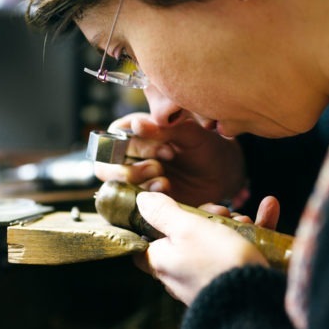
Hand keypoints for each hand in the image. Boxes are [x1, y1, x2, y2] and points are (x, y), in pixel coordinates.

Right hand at [94, 113, 246, 206]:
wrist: (224, 174)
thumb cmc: (205, 145)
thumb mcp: (189, 133)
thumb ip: (163, 128)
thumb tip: (135, 124)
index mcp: (134, 134)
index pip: (114, 140)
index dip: (135, 147)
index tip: (165, 148)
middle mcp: (129, 158)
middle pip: (105, 168)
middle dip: (129, 171)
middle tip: (158, 167)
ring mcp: (135, 181)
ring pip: (117, 187)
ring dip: (139, 185)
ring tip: (165, 180)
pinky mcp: (145, 201)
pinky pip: (132, 204)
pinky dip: (147, 200)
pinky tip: (167, 191)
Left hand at [134, 191, 271, 305]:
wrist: (255, 302)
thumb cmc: (215, 261)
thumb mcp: (186, 228)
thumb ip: (163, 213)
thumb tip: (141, 201)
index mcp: (161, 262)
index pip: (144, 245)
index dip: (154, 224)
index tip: (169, 209)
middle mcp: (180, 274)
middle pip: (186, 237)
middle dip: (206, 216)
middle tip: (221, 210)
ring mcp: (207, 278)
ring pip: (218, 241)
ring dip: (234, 222)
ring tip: (245, 217)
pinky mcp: (234, 280)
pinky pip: (242, 250)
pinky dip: (256, 230)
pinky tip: (269, 208)